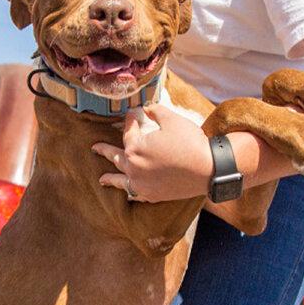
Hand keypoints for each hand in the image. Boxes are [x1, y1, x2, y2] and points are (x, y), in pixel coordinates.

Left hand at [92, 104, 212, 202]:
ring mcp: (141, 183)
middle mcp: (133, 167)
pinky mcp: (152, 195)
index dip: (131, 120)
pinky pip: (135, 193)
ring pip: (121, 179)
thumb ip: (155, 111)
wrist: (208, 169)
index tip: (134, 114)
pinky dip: (130, 192)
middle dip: (105, 150)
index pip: (128, 131)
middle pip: (117, 156)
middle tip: (94, 148)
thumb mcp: (172, 119)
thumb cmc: (190, 142)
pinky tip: (126, 192)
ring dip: (110, 178)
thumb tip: (146, 109)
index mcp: (135, 148)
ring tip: (101, 179)